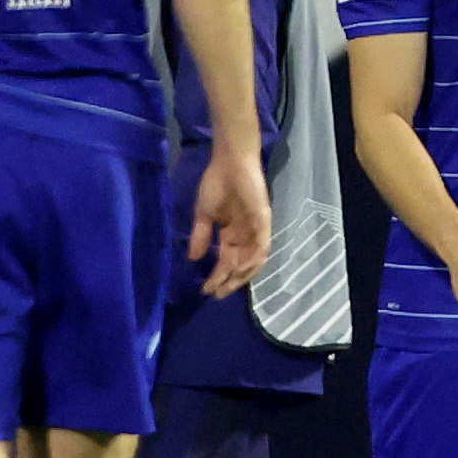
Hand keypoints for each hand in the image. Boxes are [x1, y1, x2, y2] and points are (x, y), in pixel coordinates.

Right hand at [189, 144, 273, 298]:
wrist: (229, 162)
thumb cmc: (217, 183)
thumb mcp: (204, 214)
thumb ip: (201, 236)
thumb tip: (194, 259)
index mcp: (232, 234)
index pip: (226, 262)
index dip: (217, 277)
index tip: (205, 289)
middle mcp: (246, 236)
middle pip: (241, 266)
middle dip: (229, 282)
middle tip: (217, 294)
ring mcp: (256, 229)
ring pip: (253, 260)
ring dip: (241, 275)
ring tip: (225, 286)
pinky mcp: (263, 221)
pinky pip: (261, 246)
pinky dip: (252, 259)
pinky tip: (240, 269)